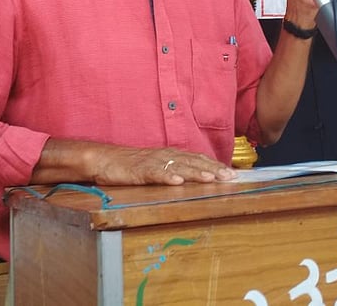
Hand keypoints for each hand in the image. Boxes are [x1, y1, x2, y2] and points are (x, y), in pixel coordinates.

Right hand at [91, 146, 236, 184]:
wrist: (103, 159)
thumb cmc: (130, 165)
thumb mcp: (156, 167)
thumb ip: (174, 170)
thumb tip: (193, 179)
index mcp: (170, 155)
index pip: (198, 159)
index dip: (215, 165)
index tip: (233, 173)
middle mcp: (165, 156)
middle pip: (193, 161)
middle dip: (213, 169)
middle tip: (230, 176)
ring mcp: (152, 162)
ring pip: (178, 166)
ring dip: (196, 172)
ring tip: (211, 178)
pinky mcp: (139, 170)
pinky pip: (155, 173)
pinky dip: (167, 176)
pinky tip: (177, 181)